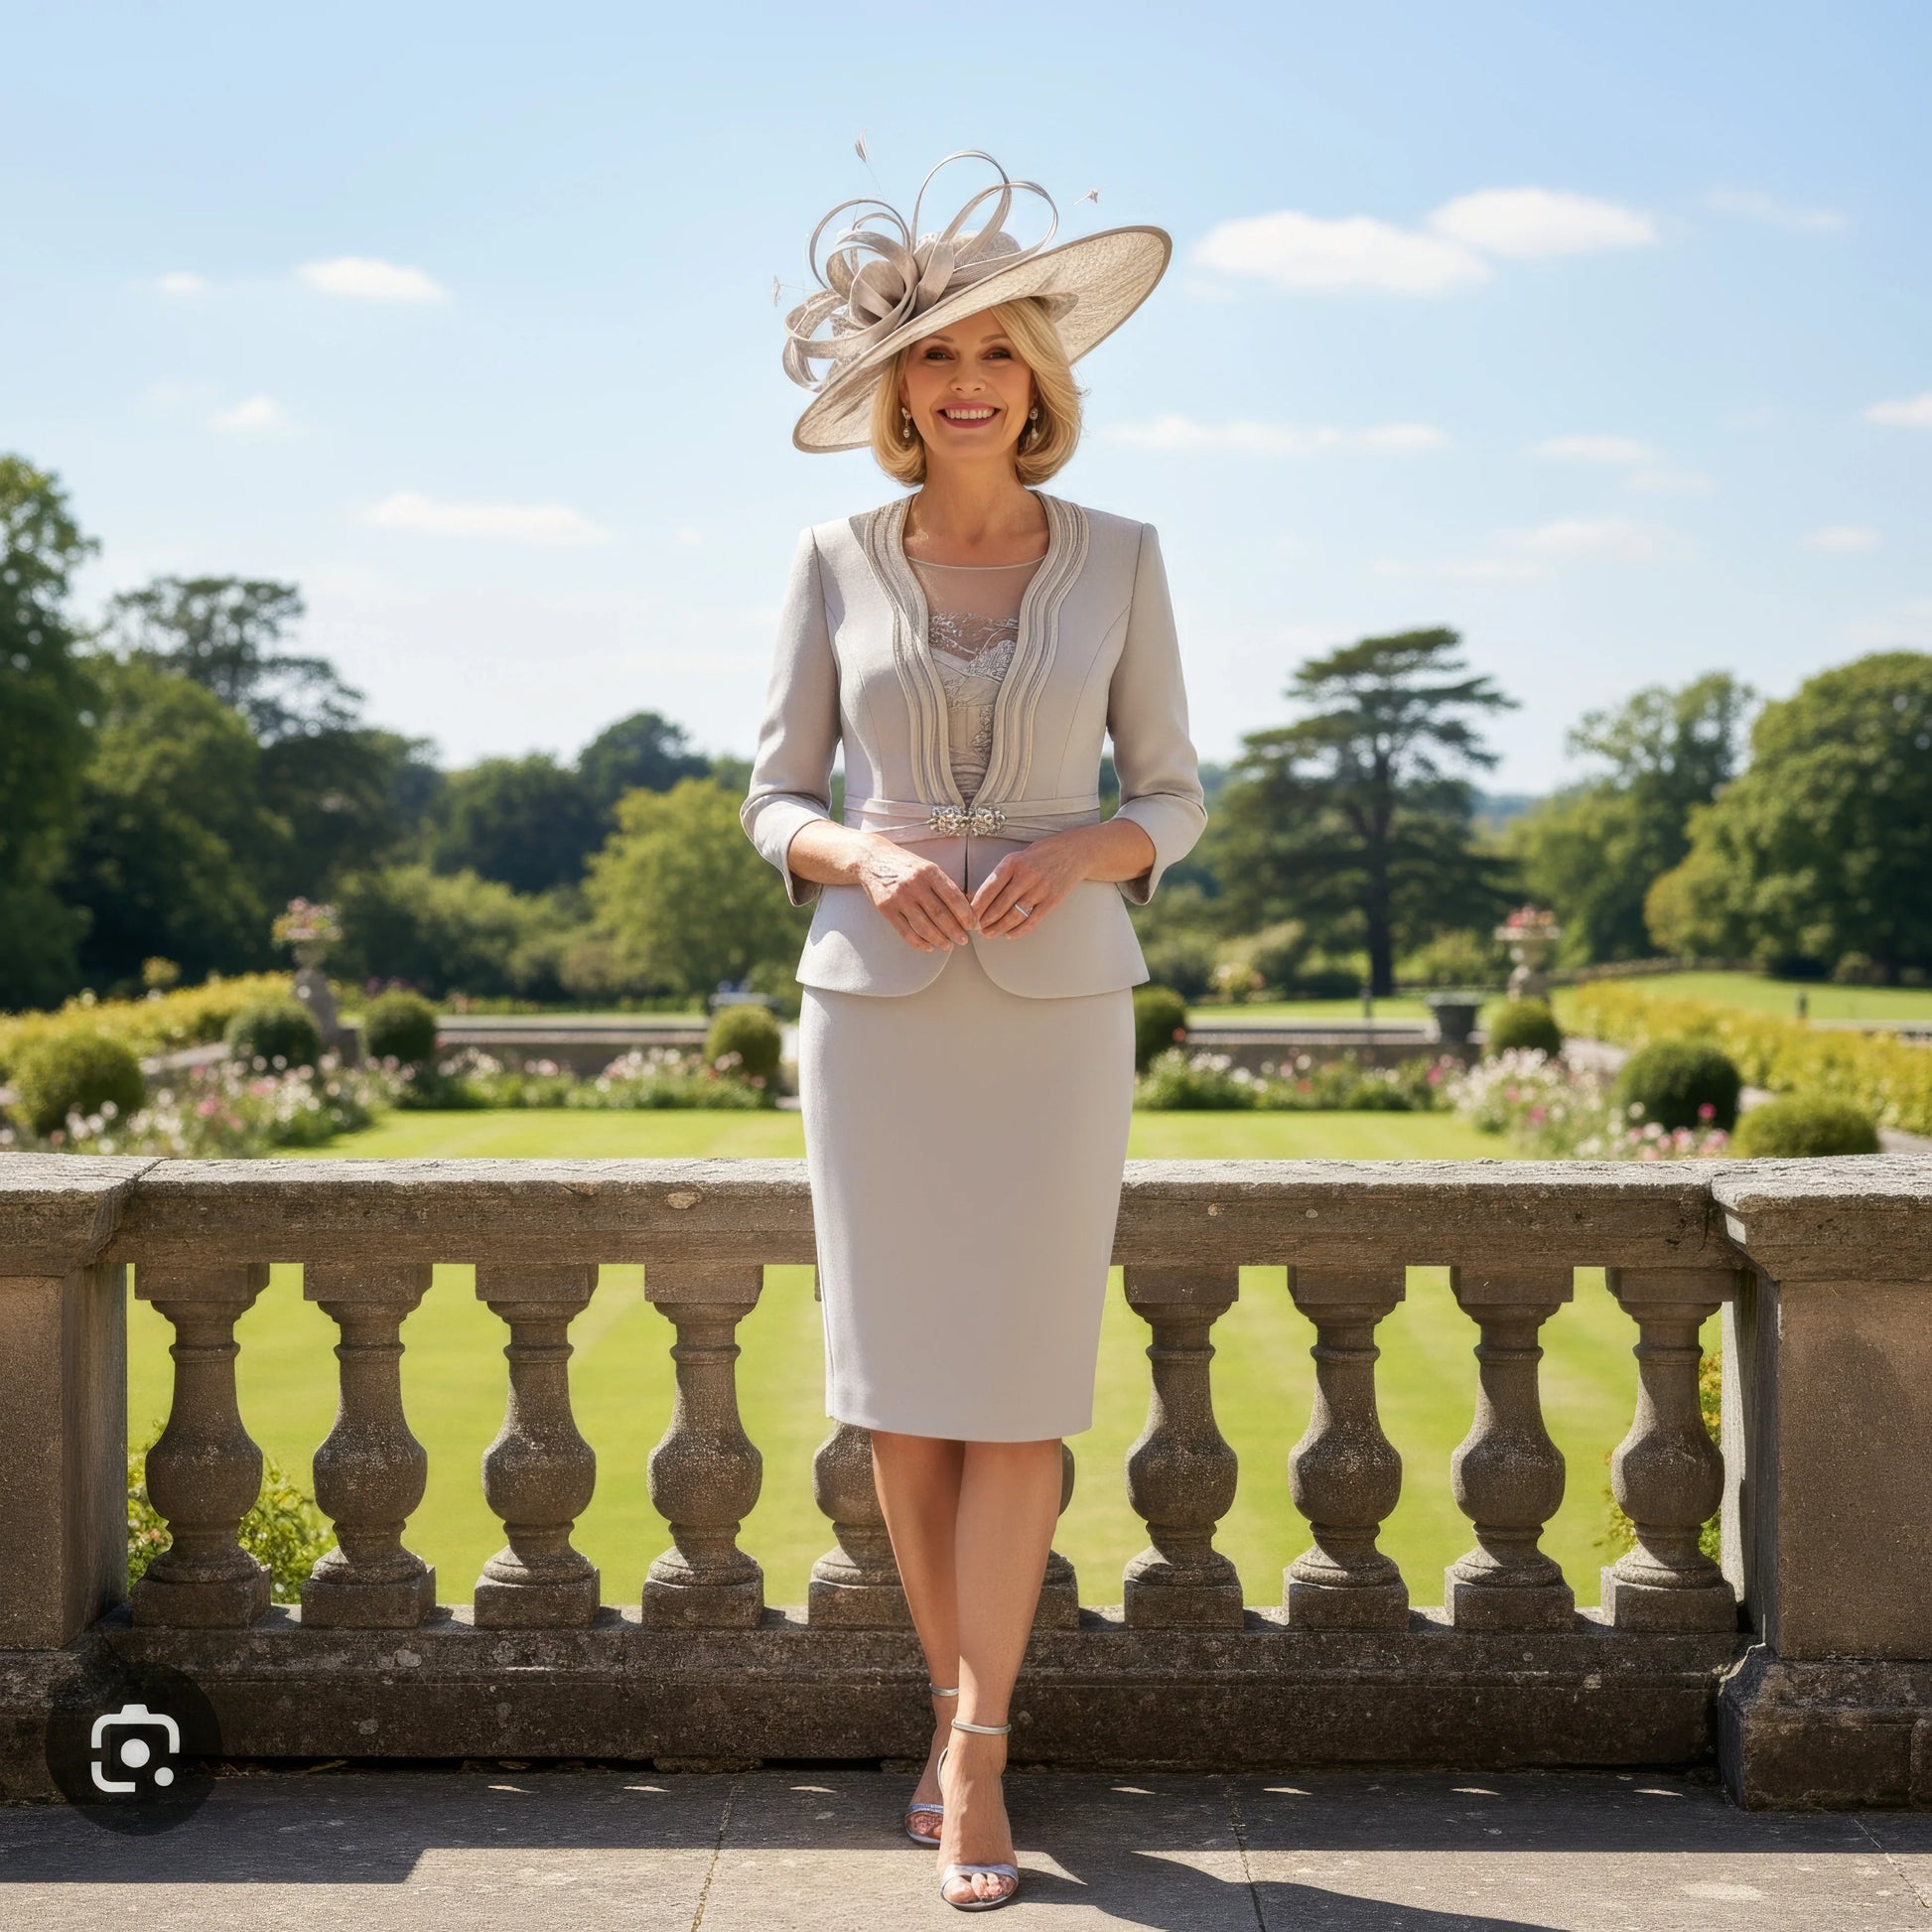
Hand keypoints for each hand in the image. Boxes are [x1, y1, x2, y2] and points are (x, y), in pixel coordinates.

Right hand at [857, 837, 979, 952]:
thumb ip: (944, 885)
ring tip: (948, 946)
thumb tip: (966, 907)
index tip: (974, 925)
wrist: (872, 859)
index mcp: (930, 872)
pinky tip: (928, 947)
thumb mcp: (927, 867)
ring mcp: (899, 897)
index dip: (966, 915)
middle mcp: (915, 884)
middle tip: (964, 940)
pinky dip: (919, 943)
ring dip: (939, 940)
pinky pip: (905, 931)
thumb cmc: (905, 865)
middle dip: (955, 931)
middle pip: (940, 915)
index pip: (954, 897)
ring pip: (924, 926)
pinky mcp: (885, 908)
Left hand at [971, 832, 1090, 937]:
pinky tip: (1010, 935)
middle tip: (976, 928)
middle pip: (999, 905)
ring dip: (999, 928)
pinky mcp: (1053, 900)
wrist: (1076, 851)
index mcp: (1013, 862)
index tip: (967, 915)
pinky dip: (1019, 930)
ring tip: (989, 933)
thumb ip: (1002, 874)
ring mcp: (1040, 889)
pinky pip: (1033, 920)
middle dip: (985, 920)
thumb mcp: (1019, 856)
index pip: (988, 888)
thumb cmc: (1043, 853)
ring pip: (1014, 915)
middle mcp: (1025, 876)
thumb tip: (979, 894)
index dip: (976, 906)